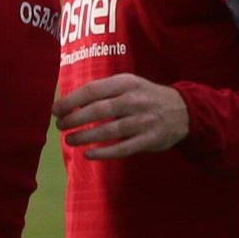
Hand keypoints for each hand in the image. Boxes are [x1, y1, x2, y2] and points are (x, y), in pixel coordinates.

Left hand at [55, 73, 188, 158]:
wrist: (183, 110)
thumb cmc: (144, 96)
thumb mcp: (127, 84)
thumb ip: (103, 91)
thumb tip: (69, 102)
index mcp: (126, 83)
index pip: (93, 90)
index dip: (71, 101)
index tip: (56, 110)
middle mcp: (135, 100)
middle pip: (99, 110)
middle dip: (75, 118)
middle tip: (60, 126)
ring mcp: (144, 120)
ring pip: (110, 130)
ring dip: (86, 136)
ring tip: (69, 139)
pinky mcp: (150, 139)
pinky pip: (124, 148)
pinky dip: (104, 153)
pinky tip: (89, 154)